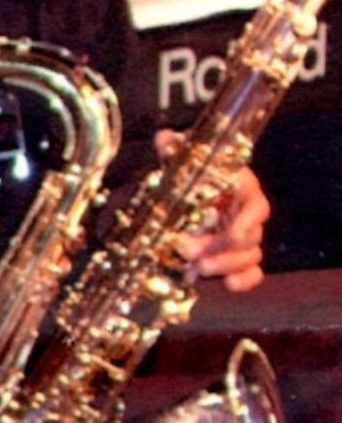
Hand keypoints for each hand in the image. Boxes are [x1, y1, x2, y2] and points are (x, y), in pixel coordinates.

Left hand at [168, 146, 268, 291]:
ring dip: (226, 264)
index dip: (249, 220)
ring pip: (251, 255)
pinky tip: (227, 284)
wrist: (187, 193)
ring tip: (197, 269)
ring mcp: (244, 240)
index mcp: (241, 189)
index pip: (256, 205)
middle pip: (248, 236)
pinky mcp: (237, 260)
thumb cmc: (190, 174)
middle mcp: (246, 215)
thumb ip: (177, 151)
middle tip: (189, 252)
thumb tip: (166, 138)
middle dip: (221, 247)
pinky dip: (244, 280)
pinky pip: (252, 273)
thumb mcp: (183, 161)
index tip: (234, 233)